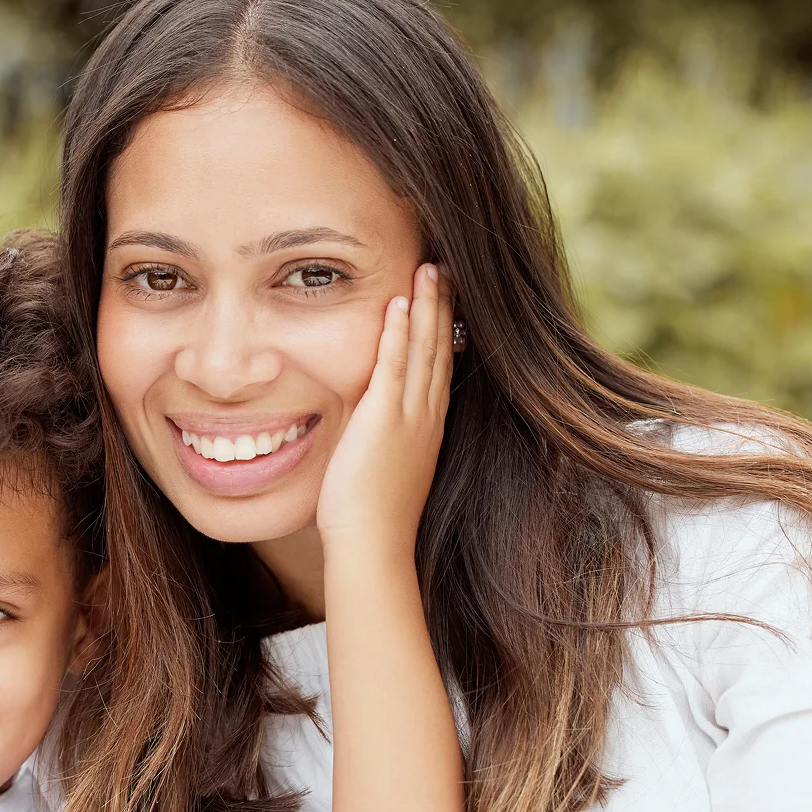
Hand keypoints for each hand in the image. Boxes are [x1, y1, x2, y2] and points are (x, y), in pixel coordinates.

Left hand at [314, 263, 452, 561]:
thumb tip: (366, 427)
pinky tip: (400, 303)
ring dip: (427, 306)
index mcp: (427, 427)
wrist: (373, 543)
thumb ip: (380, 439)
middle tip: (444, 268)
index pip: (439, 367)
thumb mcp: (384, 467)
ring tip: (430, 269)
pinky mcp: (385, 419)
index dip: (442, 330)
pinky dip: (398, 333)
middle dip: (443, 306)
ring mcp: (410, 416)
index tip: (444, 298)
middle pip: (440, 349)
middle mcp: (426, 416)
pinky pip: (394, 366)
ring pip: (424, 349)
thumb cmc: (372, 518)